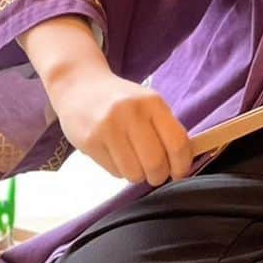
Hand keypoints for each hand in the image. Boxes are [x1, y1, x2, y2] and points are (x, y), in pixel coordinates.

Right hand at [52, 70, 192, 186]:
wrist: (79, 87)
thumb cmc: (121, 101)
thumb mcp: (149, 105)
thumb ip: (167, 129)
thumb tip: (183, 163)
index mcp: (152, 103)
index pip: (177, 143)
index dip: (182, 165)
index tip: (179, 172)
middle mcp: (131, 113)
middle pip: (156, 163)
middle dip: (158, 176)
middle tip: (155, 173)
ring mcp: (108, 128)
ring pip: (134, 173)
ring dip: (138, 175)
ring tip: (133, 161)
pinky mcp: (90, 142)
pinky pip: (115, 172)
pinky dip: (120, 171)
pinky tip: (115, 155)